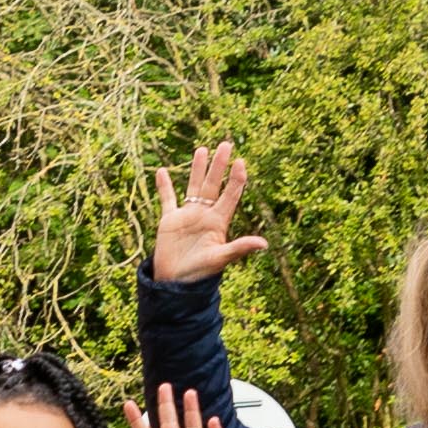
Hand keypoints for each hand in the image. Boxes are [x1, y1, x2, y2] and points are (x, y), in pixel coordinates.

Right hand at [150, 139, 267, 288]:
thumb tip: (264, 244)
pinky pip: (167, 200)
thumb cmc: (200, 274)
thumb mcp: (220, 259)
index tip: (241, 162)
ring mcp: (187, 216)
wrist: (175, 284)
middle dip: (219, 165)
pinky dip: (165, 186)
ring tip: (202, 149)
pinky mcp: (170, 221)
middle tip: (226, 144)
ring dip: (197, 169)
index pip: (230, 195)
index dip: (236, 179)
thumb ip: (240, 248)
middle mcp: (204, 215)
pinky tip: (163, 171)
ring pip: (193, 187)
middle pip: (213, 185)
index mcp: (218, 222)